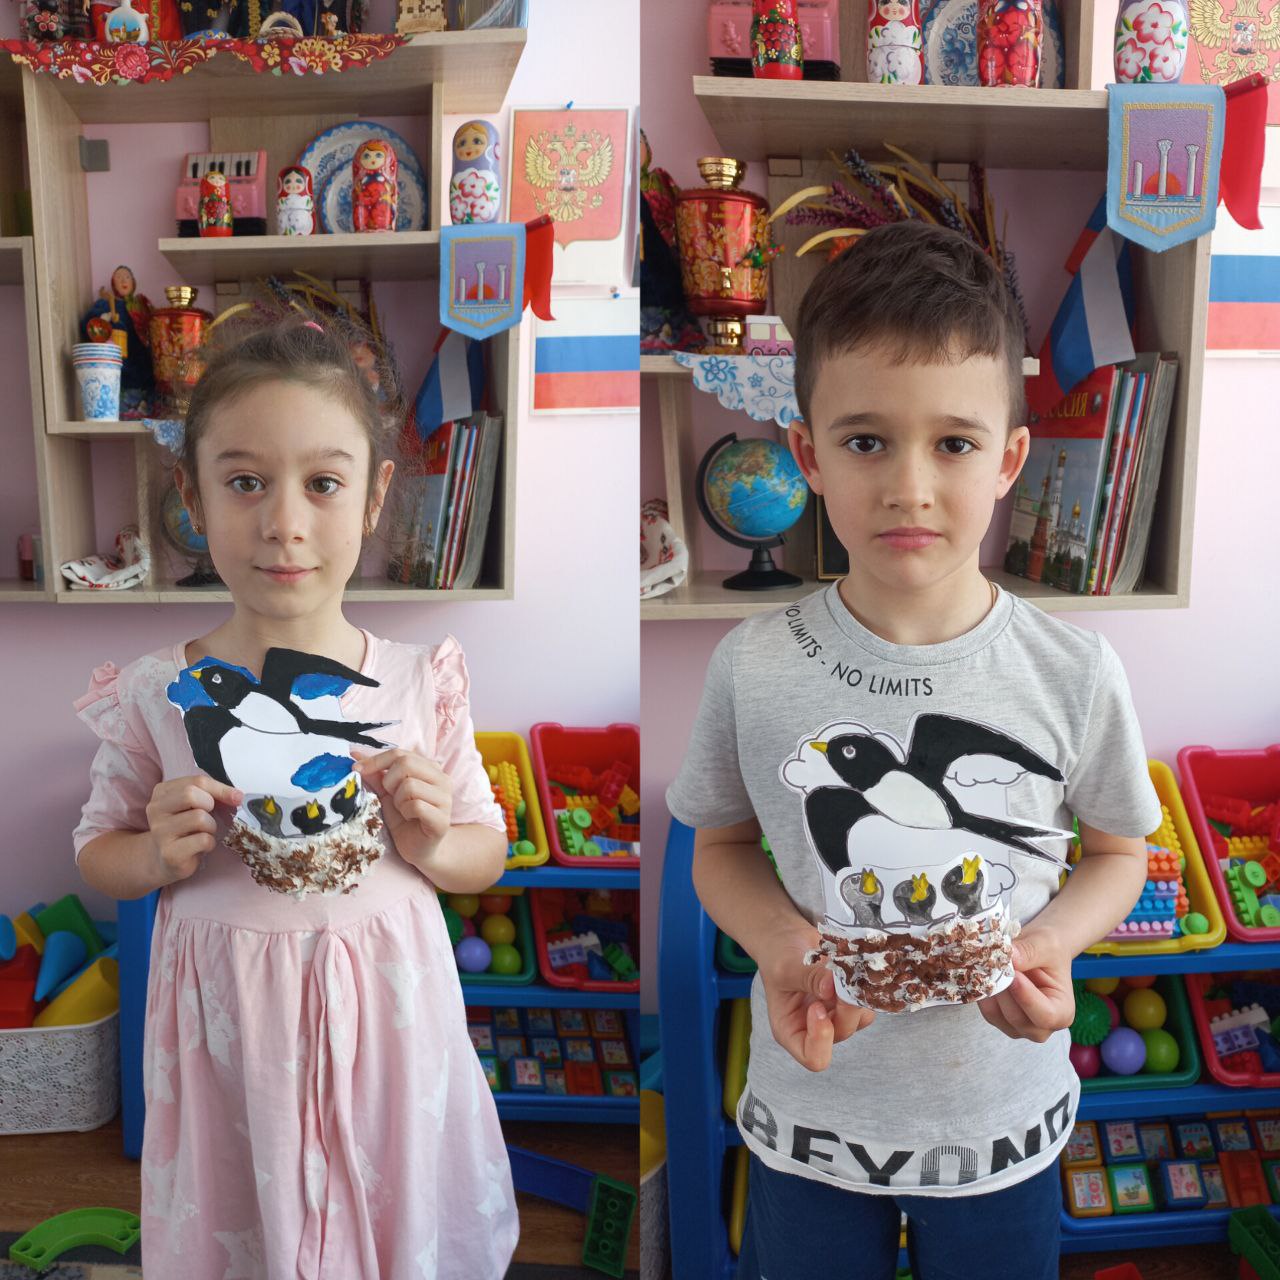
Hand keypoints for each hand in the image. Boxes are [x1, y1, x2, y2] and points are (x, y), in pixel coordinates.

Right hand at [145, 774, 241, 885]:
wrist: (166, 859)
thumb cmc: (186, 828)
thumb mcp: (196, 805)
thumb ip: (213, 795)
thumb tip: (238, 796)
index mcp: (162, 792)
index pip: (197, 781)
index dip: (220, 788)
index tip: (237, 797)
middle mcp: (156, 809)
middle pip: (191, 795)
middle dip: (210, 806)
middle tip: (209, 817)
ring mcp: (160, 832)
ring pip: (199, 818)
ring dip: (211, 827)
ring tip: (203, 833)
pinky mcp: (169, 853)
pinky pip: (203, 840)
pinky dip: (210, 843)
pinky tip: (200, 847)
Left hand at [354, 748, 452, 862]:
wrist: (419, 848)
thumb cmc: (404, 819)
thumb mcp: (386, 794)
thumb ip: (376, 775)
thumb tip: (355, 754)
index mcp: (430, 768)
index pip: (400, 753)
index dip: (376, 760)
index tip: (356, 769)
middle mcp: (442, 779)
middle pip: (406, 763)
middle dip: (389, 781)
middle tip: (391, 796)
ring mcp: (445, 798)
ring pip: (410, 785)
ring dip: (398, 800)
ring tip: (403, 810)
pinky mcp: (442, 818)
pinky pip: (416, 805)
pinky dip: (406, 812)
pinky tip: (410, 818)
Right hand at [757, 925, 874, 1071]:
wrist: (788, 938)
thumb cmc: (777, 956)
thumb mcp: (785, 968)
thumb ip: (808, 978)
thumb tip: (834, 987)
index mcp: (791, 1031)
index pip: (814, 1057)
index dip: (822, 1039)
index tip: (817, 1007)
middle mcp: (815, 1028)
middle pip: (842, 1033)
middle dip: (845, 1008)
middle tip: (839, 978)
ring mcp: (835, 1014)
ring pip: (859, 1018)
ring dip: (856, 995)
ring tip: (844, 969)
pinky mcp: (848, 999)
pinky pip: (866, 1000)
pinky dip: (863, 985)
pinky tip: (851, 966)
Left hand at [978, 926, 1075, 1042]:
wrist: (1039, 948)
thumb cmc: (1050, 948)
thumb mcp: (1046, 942)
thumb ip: (1029, 951)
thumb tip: (1011, 959)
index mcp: (1062, 1011)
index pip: (1045, 1015)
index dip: (1026, 998)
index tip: (1014, 974)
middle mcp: (1042, 1026)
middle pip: (1017, 1018)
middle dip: (1004, 991)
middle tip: (997, 965)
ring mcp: (1018, 1025)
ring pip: (996, 1015)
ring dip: (990, 990)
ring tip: (992, 966)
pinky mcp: (999, 1017)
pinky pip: (986, 1009)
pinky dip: (981, 991)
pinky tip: (984, 973)